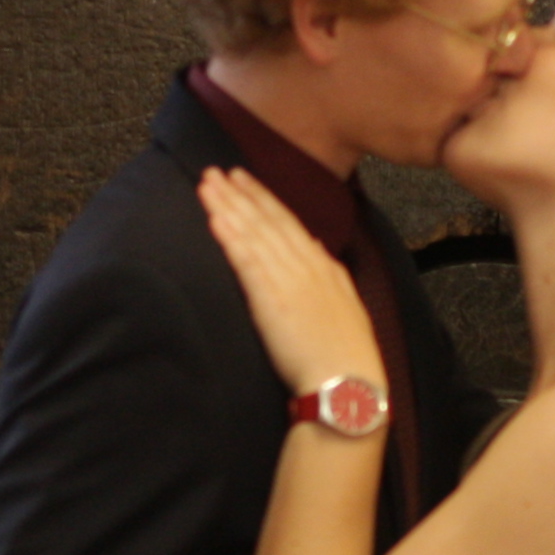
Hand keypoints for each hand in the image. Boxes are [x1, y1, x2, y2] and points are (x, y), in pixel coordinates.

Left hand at [198, 168, 379, 392]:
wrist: (347, 384)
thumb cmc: (346, 358)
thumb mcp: (344, 308)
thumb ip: (326, 276)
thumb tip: (312, 249)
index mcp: (325, 268)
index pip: (289, 223)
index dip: (264, 199)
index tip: (245, 180)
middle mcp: (307, 265)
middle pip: (268, 220)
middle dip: (241, 193)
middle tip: (217, 170)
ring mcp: (290, 279)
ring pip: (254, 232)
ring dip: (229, 205)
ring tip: (207, 185)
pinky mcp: (271, 298)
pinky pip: (246, 259)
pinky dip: (230, 235)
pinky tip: (214, 217)